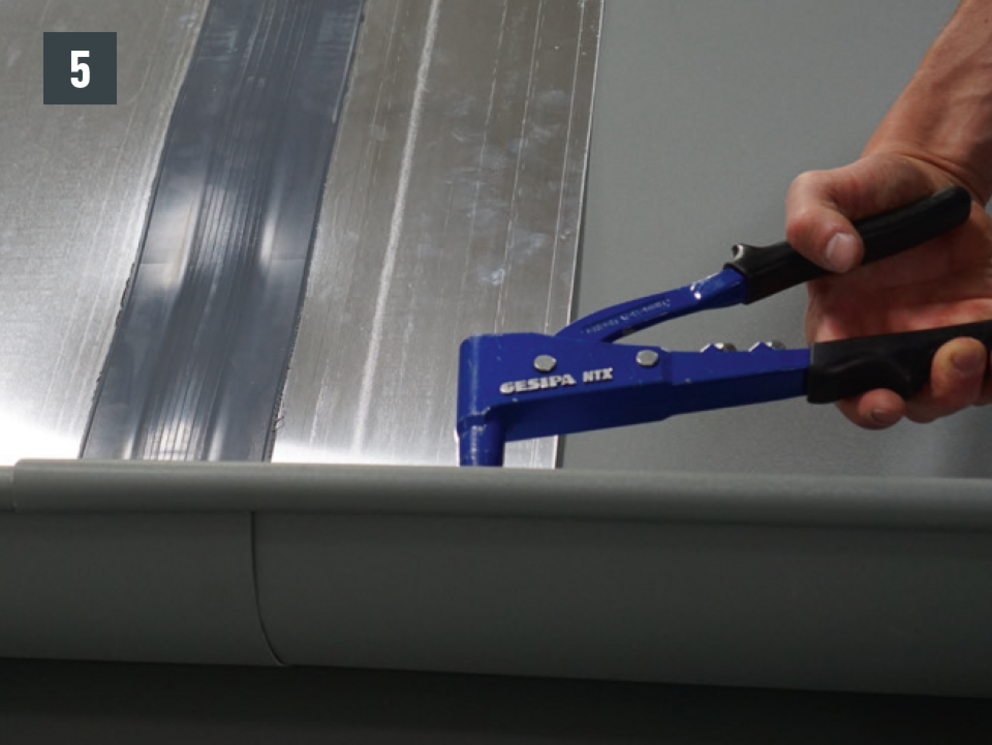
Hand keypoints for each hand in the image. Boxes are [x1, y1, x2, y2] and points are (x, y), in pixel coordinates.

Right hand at [786, 152, 991, 427]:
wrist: (927, 179)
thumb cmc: (872, 194)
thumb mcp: (822, 192)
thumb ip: (811, 223)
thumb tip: (836, 253)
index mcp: (836, 323)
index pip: (840, 385)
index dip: (861, 403)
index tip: (882, 398)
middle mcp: (882, 341)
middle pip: (905, 401)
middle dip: (932, 395)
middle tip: (950, 357)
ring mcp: (931, 338)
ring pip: (951, 390)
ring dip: (967, 382)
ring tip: (975, 343)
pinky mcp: (976, 325)